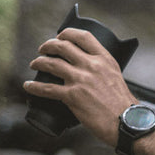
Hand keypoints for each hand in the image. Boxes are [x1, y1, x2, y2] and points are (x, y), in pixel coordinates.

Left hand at [23, 28, 132, 146]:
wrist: (126, 121)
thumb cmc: (122, 103)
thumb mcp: (115, 76)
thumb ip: (102, 69)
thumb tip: (88, 69)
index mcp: (104, 59)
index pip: (83, 36)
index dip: (67, 33)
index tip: (60, 36)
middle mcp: (92, 66)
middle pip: (63, 46)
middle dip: (48, 45)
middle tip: (43, 49)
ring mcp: (81, 80)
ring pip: (52, 64)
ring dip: (39, 62)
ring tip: (34, 64)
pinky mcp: (73, 96)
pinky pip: (47, 88)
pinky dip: (34, 86)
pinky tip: (28, 86)